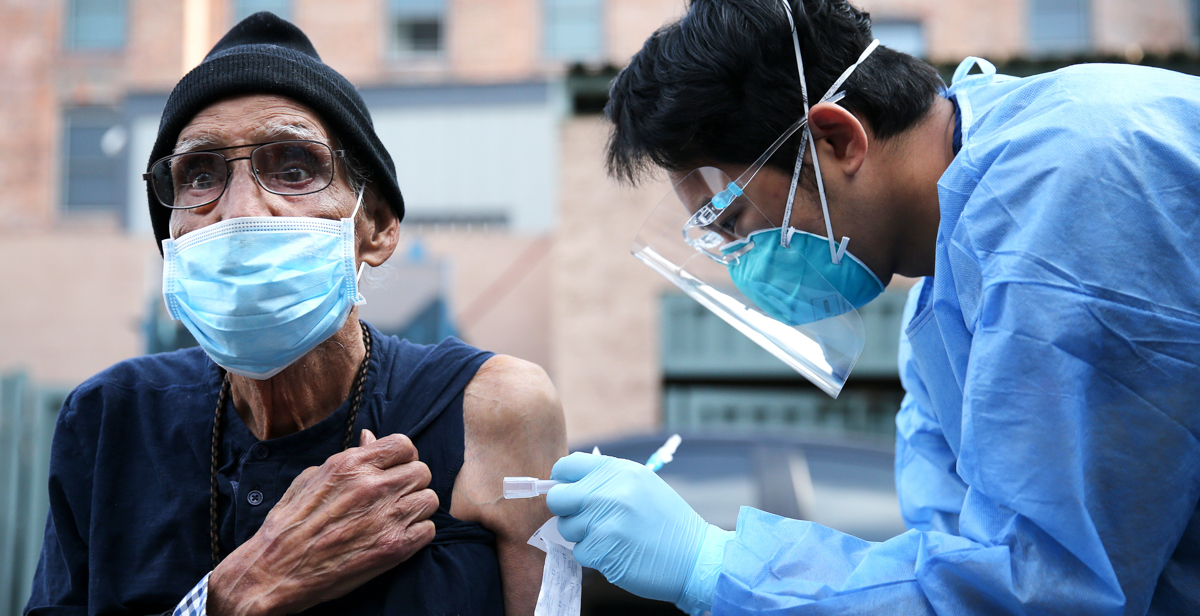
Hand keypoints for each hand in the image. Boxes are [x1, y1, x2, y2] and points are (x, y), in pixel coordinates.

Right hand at [207, 430, 438, 615]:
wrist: (275, 572)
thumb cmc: (289, 524)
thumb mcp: (311, 478)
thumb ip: (348, 457)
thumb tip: (370, 437)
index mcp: (352, 465)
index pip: (404, 444)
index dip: (403, 457)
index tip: (394, 469)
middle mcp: (373, 486)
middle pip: (422, 471)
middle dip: (411, 483)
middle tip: (395, 497)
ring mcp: (387, 517)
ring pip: (430, 499)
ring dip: (417, 508)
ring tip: (396, 518)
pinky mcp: (395, 547)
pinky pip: (429, 529)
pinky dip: (418, 533)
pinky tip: (398, 536)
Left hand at [546, 453, 709, 602]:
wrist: (694, 556)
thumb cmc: (666, 521)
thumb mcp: (640, 484)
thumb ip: (605, 480)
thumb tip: (566, 485)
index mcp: (617, 470)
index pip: (567, 465)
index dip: (562, 480)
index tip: (569, 491)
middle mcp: (607, 491)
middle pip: (557, 498)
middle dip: (567, 511)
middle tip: (588, 519)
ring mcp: (602, 521)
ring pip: (566, 527)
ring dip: (582, 536)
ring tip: (612, 536)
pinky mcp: (600, 549)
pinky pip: (579, 551)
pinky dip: (594, 555)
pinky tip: (618, 552)